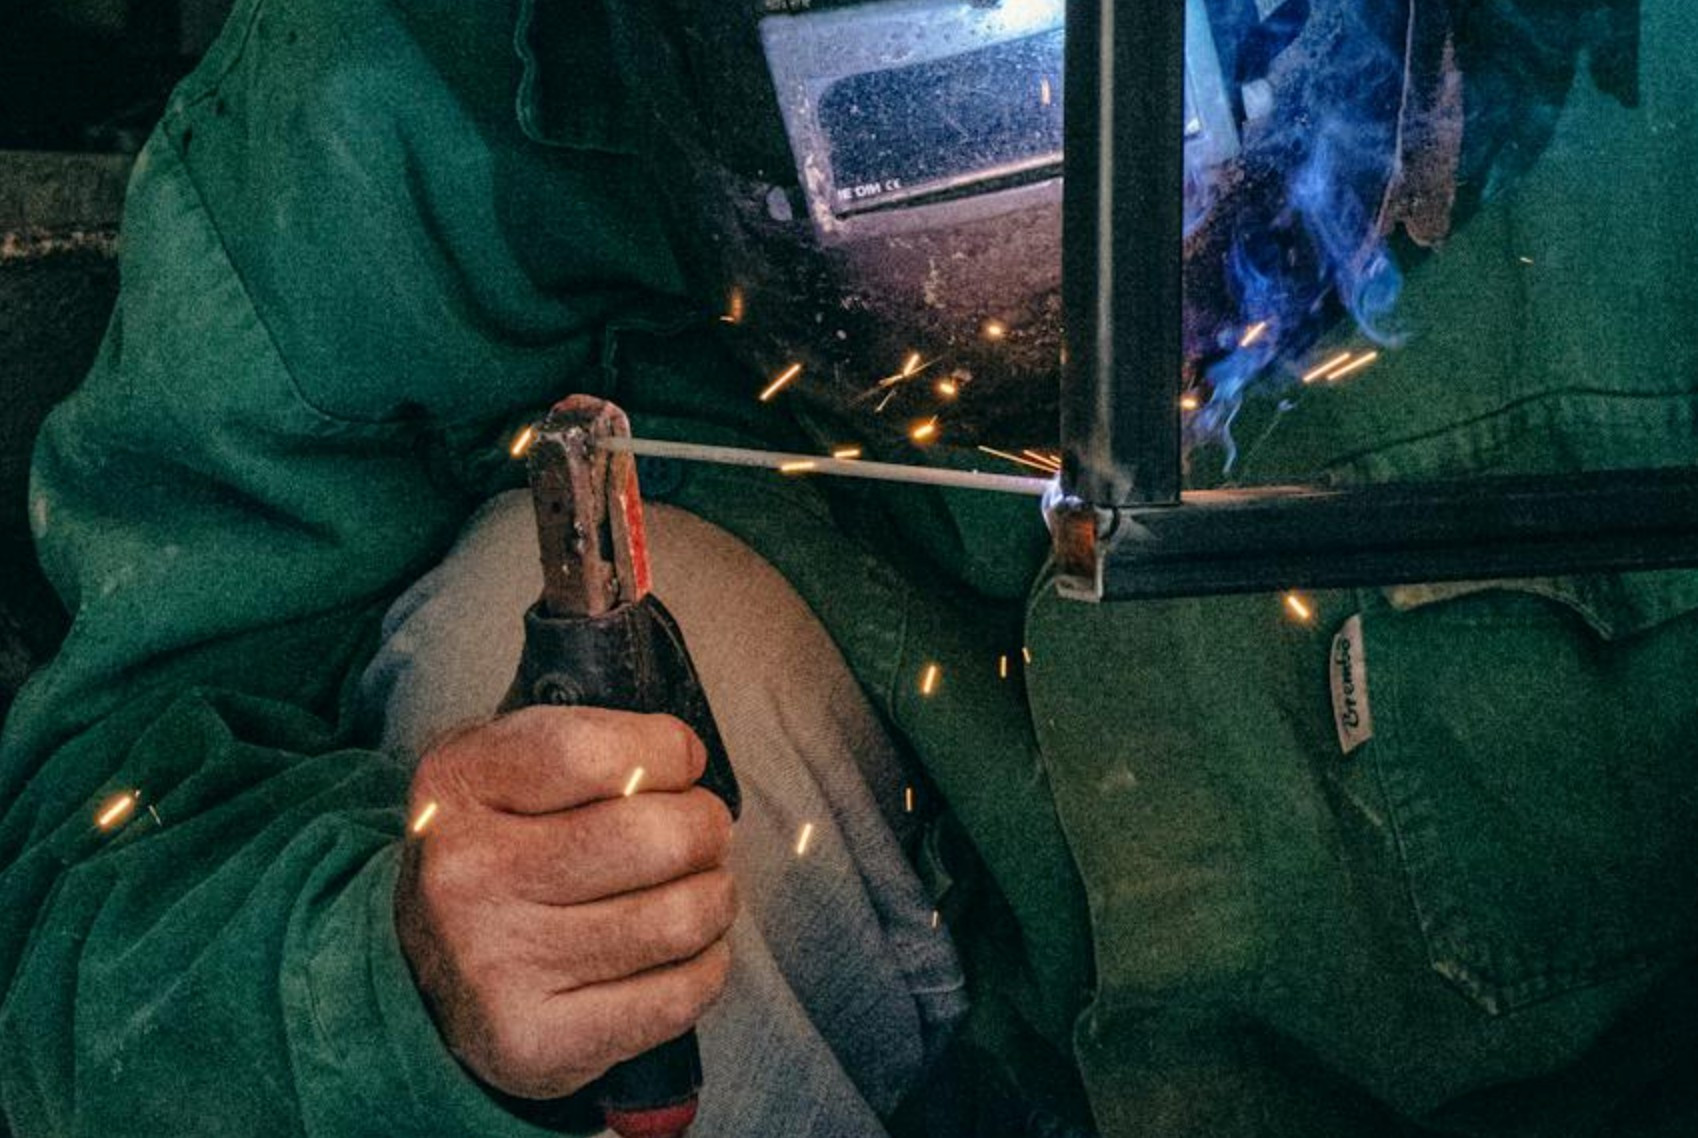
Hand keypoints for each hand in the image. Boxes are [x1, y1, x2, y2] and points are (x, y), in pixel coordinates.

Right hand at [395, 706, 735, 1098]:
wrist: (419, 975)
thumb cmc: (496, 852)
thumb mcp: (504, 768)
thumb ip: (589, 743)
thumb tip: (687, 756)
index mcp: (459, 787)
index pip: (591, 751)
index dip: (664, 751)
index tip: (678, 763)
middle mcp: (469, 876)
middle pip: (656, 837)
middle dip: (706, 828)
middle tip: (702, 832)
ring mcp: (499, 966)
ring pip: (679, 918)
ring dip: (715, 897)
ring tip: (698, 888)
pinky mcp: (538, 1043)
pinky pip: (677, 997)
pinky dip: (705, 965)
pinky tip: (683, 950)